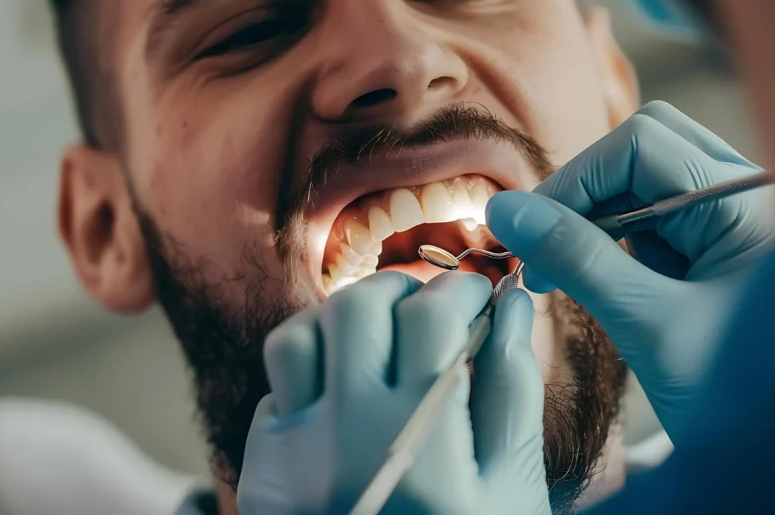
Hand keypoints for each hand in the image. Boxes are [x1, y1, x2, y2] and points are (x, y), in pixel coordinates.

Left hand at [236, 271, 550, 514]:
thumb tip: (512, 306)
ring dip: (343, 323)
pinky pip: (275, 390)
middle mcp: (343, 433)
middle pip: (356, 308)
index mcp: (419, 435)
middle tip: (432, 309)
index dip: (462, 288)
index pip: (430, 313)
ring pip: (298, 336)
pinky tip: (347, 398)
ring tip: (383, 342)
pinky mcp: (263, 473)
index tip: (482, 293)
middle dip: (401, 291)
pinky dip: (311, 373)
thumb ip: (512, 389)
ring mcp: (292, 453)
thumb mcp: (510, 486)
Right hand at [485, 101, 774, 436]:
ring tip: (557, 274)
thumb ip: (577, 259)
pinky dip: (613, 243)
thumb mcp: (649, 326)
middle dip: (584, 194)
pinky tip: (592, 281)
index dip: (574, 180)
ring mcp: (733, 218)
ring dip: (594, 220)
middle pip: (644, 151)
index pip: (641, 145)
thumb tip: (504, 209)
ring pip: (644, 183)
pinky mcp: (717, 246)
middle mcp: (745, 195)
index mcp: (747, 203)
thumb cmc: (733, 396)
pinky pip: (653, 220)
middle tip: (544, 250)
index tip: (526, 231)